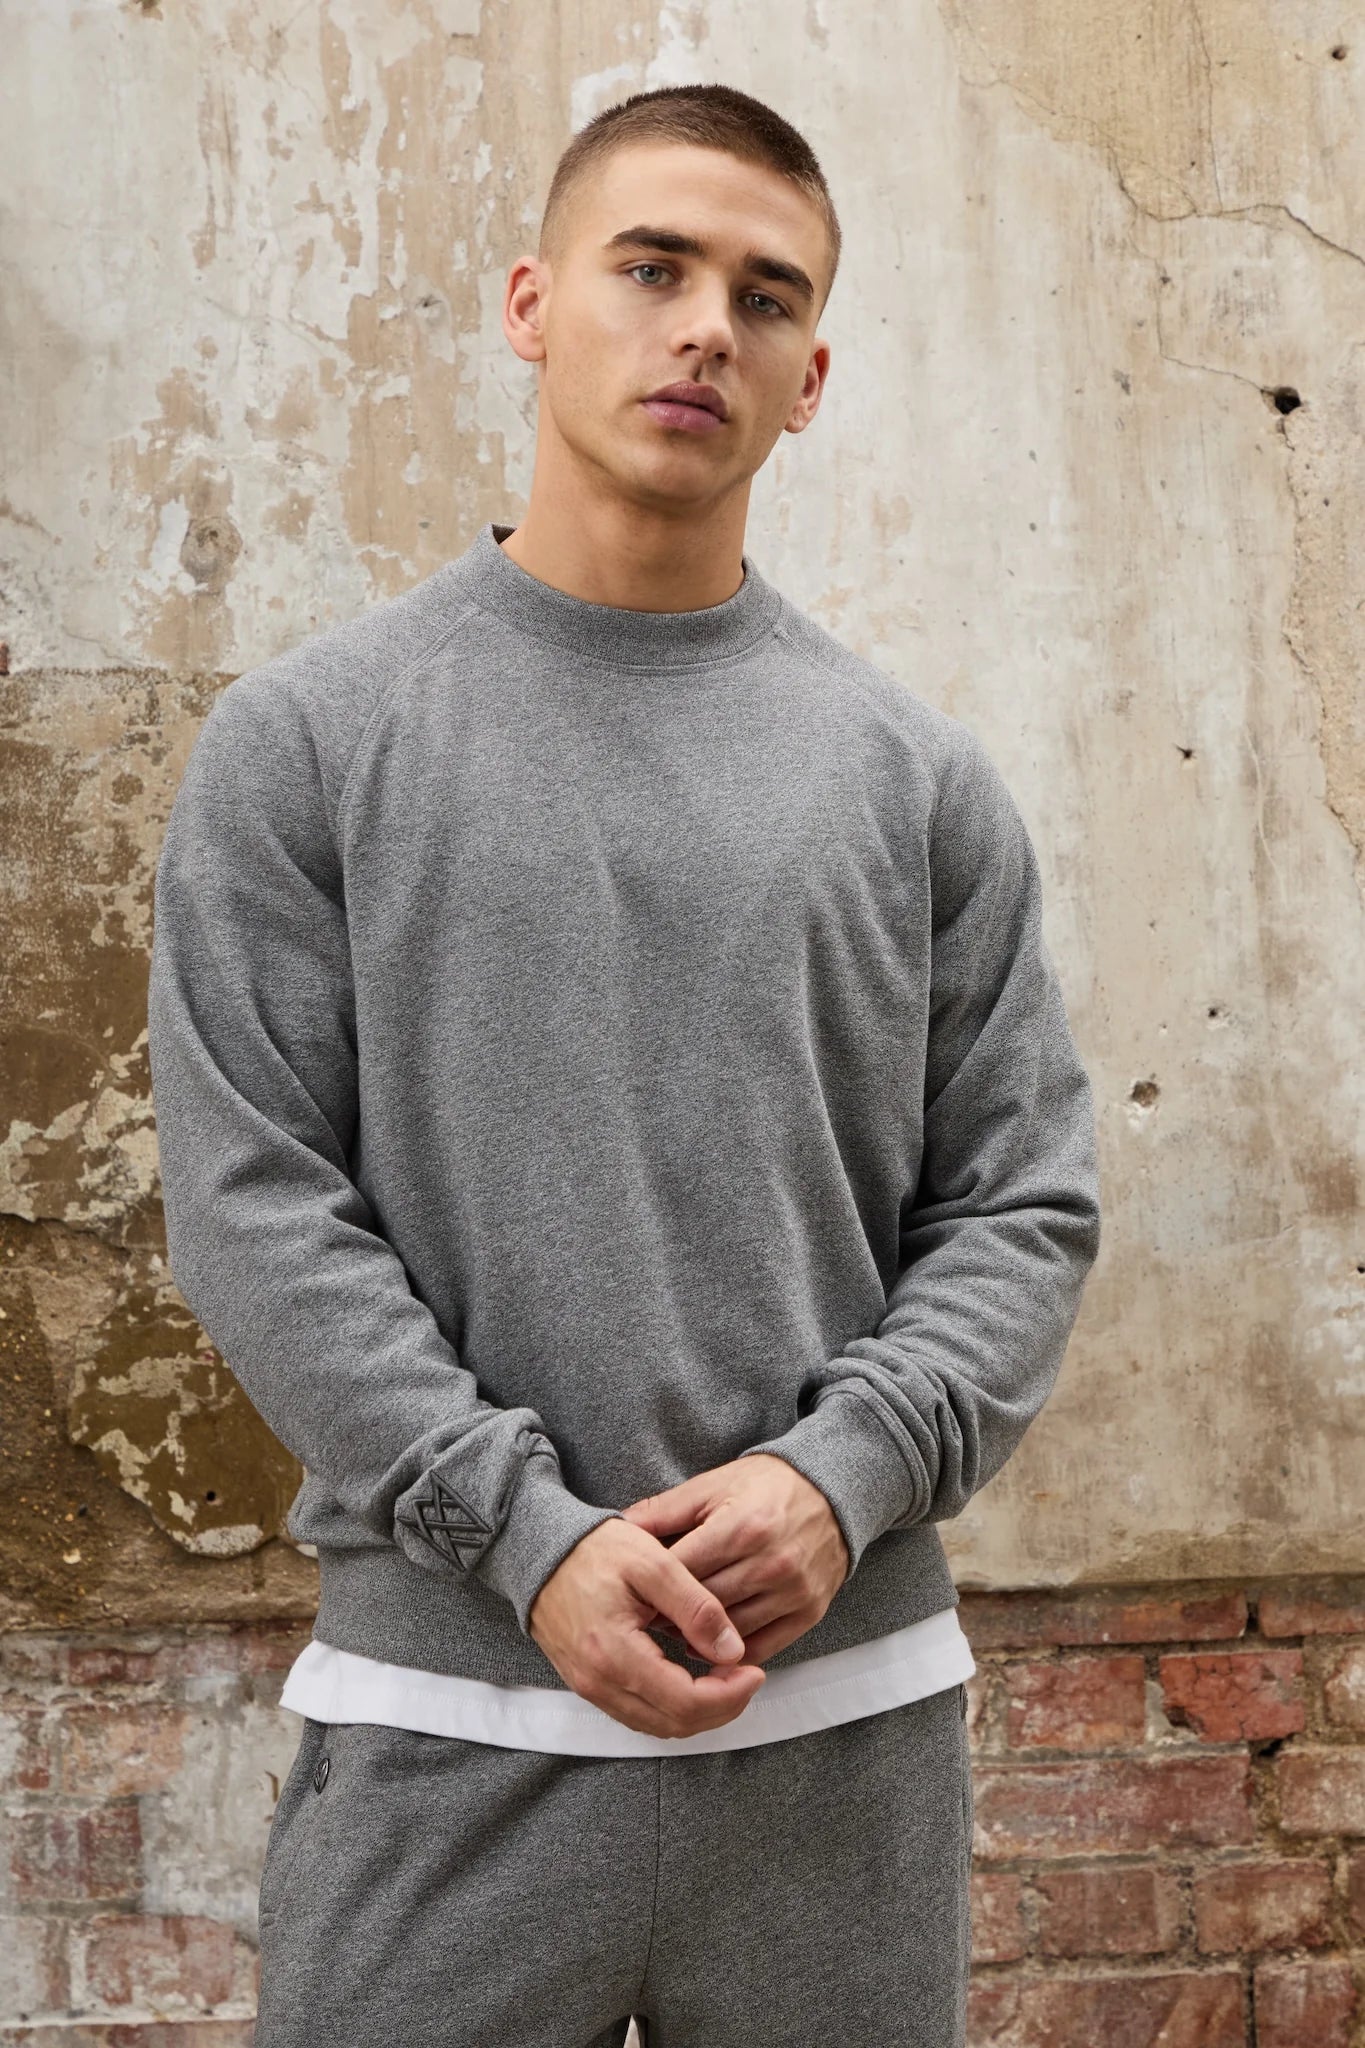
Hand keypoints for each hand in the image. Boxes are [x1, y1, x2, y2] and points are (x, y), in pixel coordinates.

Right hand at [527, 1516, 765, 1739]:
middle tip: (747, 1676)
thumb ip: (696, 1607)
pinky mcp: (588, 1683)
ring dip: (698, 1711)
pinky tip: (692, 1679)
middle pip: (674, 1724)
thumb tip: (733, 1650)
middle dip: (721, 1707)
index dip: (729, 1695)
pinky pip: (638, 1713)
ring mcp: (590, 1687)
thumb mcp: (652, 1562)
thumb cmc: (593, 1549)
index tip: (754, 1671)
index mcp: (615, 1653)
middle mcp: (598, 1682)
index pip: (686, 1703)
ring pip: (657, 1725)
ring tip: (725, 1677)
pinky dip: (672, 1707)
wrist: (538, 1548)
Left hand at [620, 1454, 850, 1665]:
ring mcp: (793, 1591)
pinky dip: (732, 1653)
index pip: (682, 1572)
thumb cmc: (766, 1486)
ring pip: (730, 1632)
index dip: (651, 1587)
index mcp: (742, 1527)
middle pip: (704, 1606)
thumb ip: (664, 1510)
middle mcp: (771, 1563)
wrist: (831, 1492)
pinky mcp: (810, 1611)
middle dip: (670, 1615)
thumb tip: (617, 1526)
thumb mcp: (712, 1486)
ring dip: (698, 1639)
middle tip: (644, 1621)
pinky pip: (763, 1647)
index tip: (631, 1597)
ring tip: (674, 1632)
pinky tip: (710, 1646)